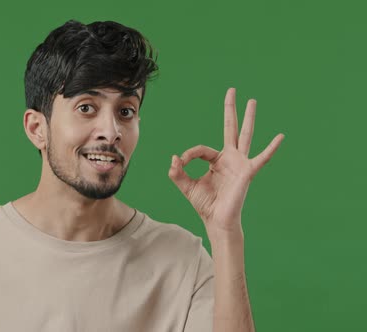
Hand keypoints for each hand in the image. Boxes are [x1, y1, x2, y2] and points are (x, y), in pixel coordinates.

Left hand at [168, 88, 283, 235]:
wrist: (217, 220)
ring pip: (245, 136)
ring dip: (248, 118)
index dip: (188, 155)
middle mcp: (229, 159)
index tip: (179, 164)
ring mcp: (240, 164)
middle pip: (230, 129)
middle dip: (230, 110)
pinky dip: (271, 148)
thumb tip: (173, 159)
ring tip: (252, 101)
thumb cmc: (206, 205)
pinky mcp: (247, 172)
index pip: (201, 149)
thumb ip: (177, 173)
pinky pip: (261, 158)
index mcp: (216, 161)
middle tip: (231, 90)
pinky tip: (280, 136)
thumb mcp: (186, 186)